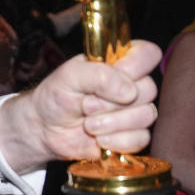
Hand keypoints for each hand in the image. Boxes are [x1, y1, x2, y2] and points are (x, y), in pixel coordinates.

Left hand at [0, 40, 160, 173]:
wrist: (46, 129)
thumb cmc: (57, 96)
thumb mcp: (69, 76)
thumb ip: (98, 75)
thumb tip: (129, 90)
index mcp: (120, 61)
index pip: (148, 53)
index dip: (134, 66)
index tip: (110, 76)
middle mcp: (132, 85)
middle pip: (149, 89)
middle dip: (110, 101)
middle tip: (86, 104)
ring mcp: (135, 110)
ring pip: (146, 115)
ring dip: (111, 122)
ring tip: (88, 123)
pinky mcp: (134, 135)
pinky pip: (141, 138)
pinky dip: (116, 141)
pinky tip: (98, 139)